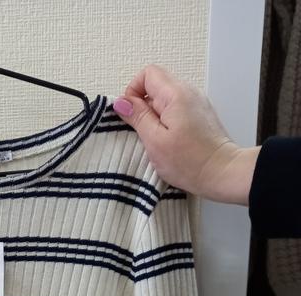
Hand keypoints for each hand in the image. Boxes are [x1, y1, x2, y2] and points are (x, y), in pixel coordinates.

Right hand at [112, 64, 259, 204]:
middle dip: (143, 105)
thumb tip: (122, 102)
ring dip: (155, 114)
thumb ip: (138, 117)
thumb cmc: (189, 162)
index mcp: (175, 94)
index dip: (134, 91)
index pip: (148, 73)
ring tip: (157, 138)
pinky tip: (169, 140)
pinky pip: (177, 108)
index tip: (132, 115)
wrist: (222, 172)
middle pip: (157, 84)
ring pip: (166, 97)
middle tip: (143, 130)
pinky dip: (167, 120)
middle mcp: (188, 91)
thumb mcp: (155, 141)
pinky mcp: (200, 114)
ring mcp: (196, 102)